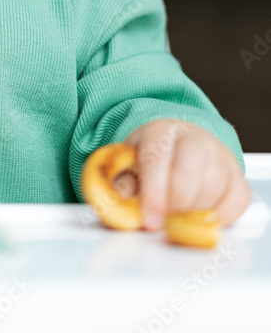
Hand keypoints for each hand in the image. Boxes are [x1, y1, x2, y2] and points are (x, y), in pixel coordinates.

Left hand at [122, 118, 252, 229]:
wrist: (178, 143)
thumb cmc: (151, 158)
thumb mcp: (128, 165)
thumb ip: (123, 187)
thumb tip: (120, 211)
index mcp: (159, 132)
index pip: (156, 159)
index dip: (153, 193)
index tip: (150, 221)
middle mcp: (193, 139)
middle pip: (189, 167)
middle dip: (177, 202)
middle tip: (168, 224)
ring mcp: (219, 155)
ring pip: (214, 185)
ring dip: (196, 212)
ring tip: (180, 222)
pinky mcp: (236, 176)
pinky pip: (237, 200)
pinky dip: (222, 217)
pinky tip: (201, 219)